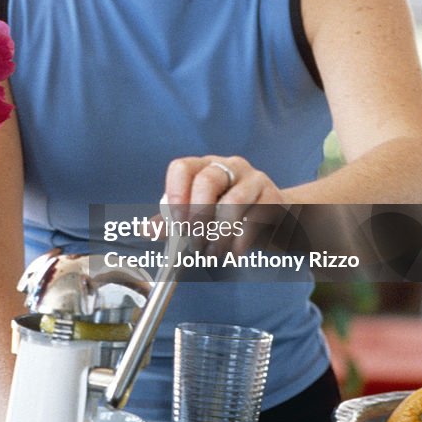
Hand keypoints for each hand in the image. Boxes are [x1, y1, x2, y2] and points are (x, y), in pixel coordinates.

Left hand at [164, 155, 286, 254]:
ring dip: (219, 234)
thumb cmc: (231, 216)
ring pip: (233, 201)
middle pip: (207, 180)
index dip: (176, 194)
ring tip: (213, 254)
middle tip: (194, 243)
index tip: (176, 223)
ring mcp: (253, 179)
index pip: (182, 167)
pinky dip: (240, 241)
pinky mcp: (273, 197)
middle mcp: (229, 166)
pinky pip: (255, 218)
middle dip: (198, 217)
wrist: (275, 219)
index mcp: (204, 167)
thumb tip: (146, 229)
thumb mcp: (200, 216)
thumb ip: (174, 222)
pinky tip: (233, 253)